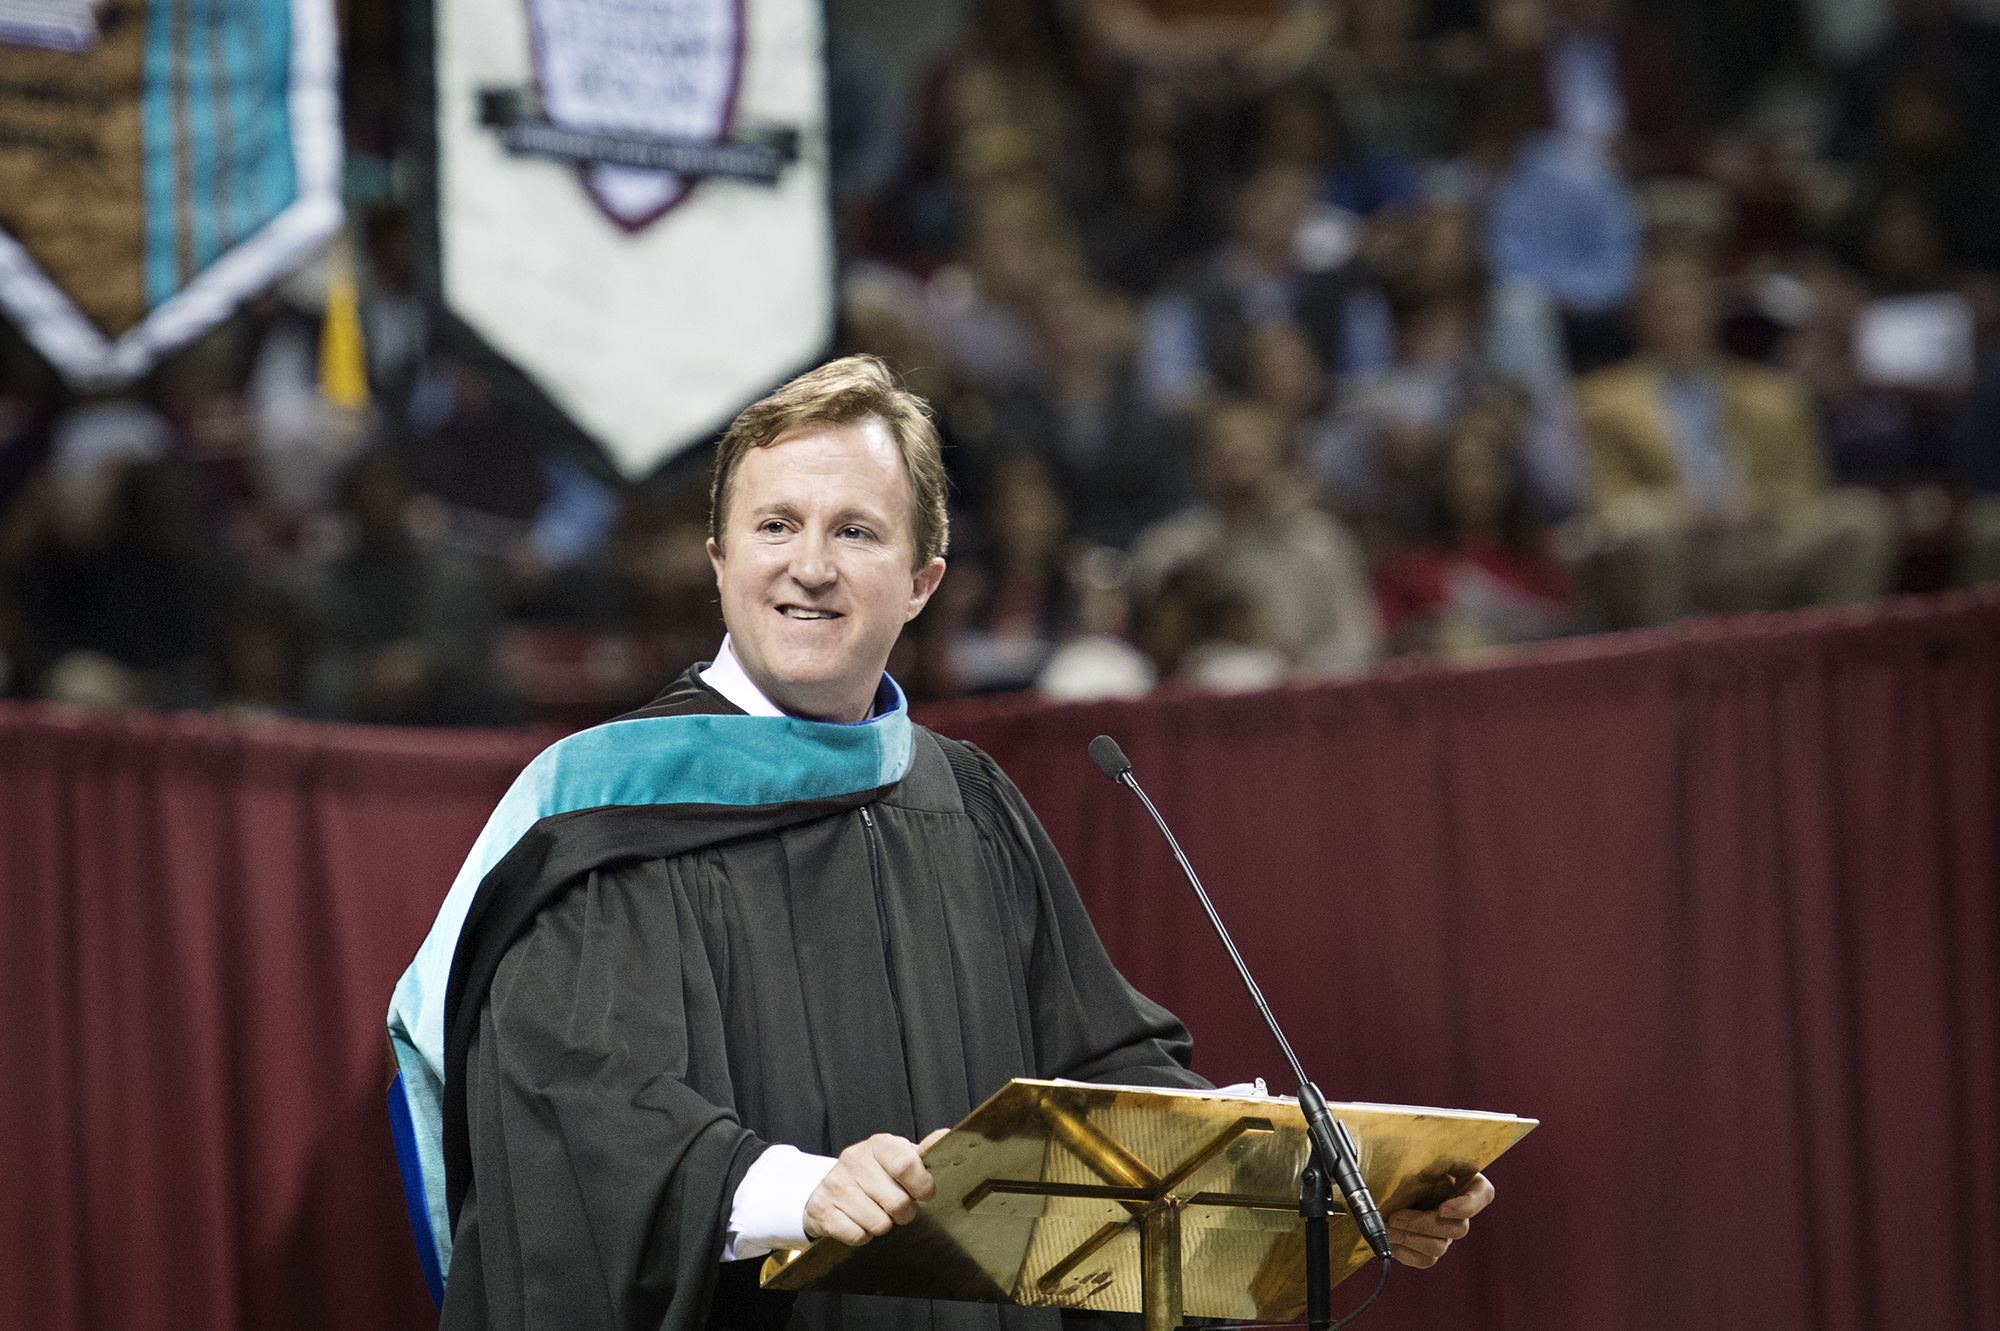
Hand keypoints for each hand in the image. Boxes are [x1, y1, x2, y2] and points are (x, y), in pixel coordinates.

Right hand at [803, 1128, 948, 1245]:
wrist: (830, 1189)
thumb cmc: (874, 1175)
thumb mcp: (898, 1158)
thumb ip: (923, 1153)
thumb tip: (946, 1135)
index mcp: (878, 1145)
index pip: (906, 1164)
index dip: (922, 1185)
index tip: (925, 1194)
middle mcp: (854, 1160)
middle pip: (897, 1202)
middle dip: (904, 1213)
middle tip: (898, 1208)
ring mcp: (836, 1185)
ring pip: (879, 1224)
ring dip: (882, 1225)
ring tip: (876, 1212)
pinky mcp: (822, 1210)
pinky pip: (858, 1236)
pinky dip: (862, 1235)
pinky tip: (858, 1221)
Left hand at [1385, 1172, 1493, 1268]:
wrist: (1396, 1200)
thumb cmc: (1418, 1179)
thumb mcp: (1429, 1164)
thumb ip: (1441, 1164)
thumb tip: (1430, 1173)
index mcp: (1470, 1189)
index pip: (1485, 1195)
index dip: (1466, 1206)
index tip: (1442, 1208)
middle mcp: (1462, 1216)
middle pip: (1458, 1229)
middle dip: (1423, 1224)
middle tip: (1396, 1218)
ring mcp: (1448, 1236)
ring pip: (1439, 1248)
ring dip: (1410, 1238)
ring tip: (1389, 1229)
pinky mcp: (1432, 1252)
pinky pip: (1425, 1260)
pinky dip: (1405, 1252)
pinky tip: (1391, 1241)